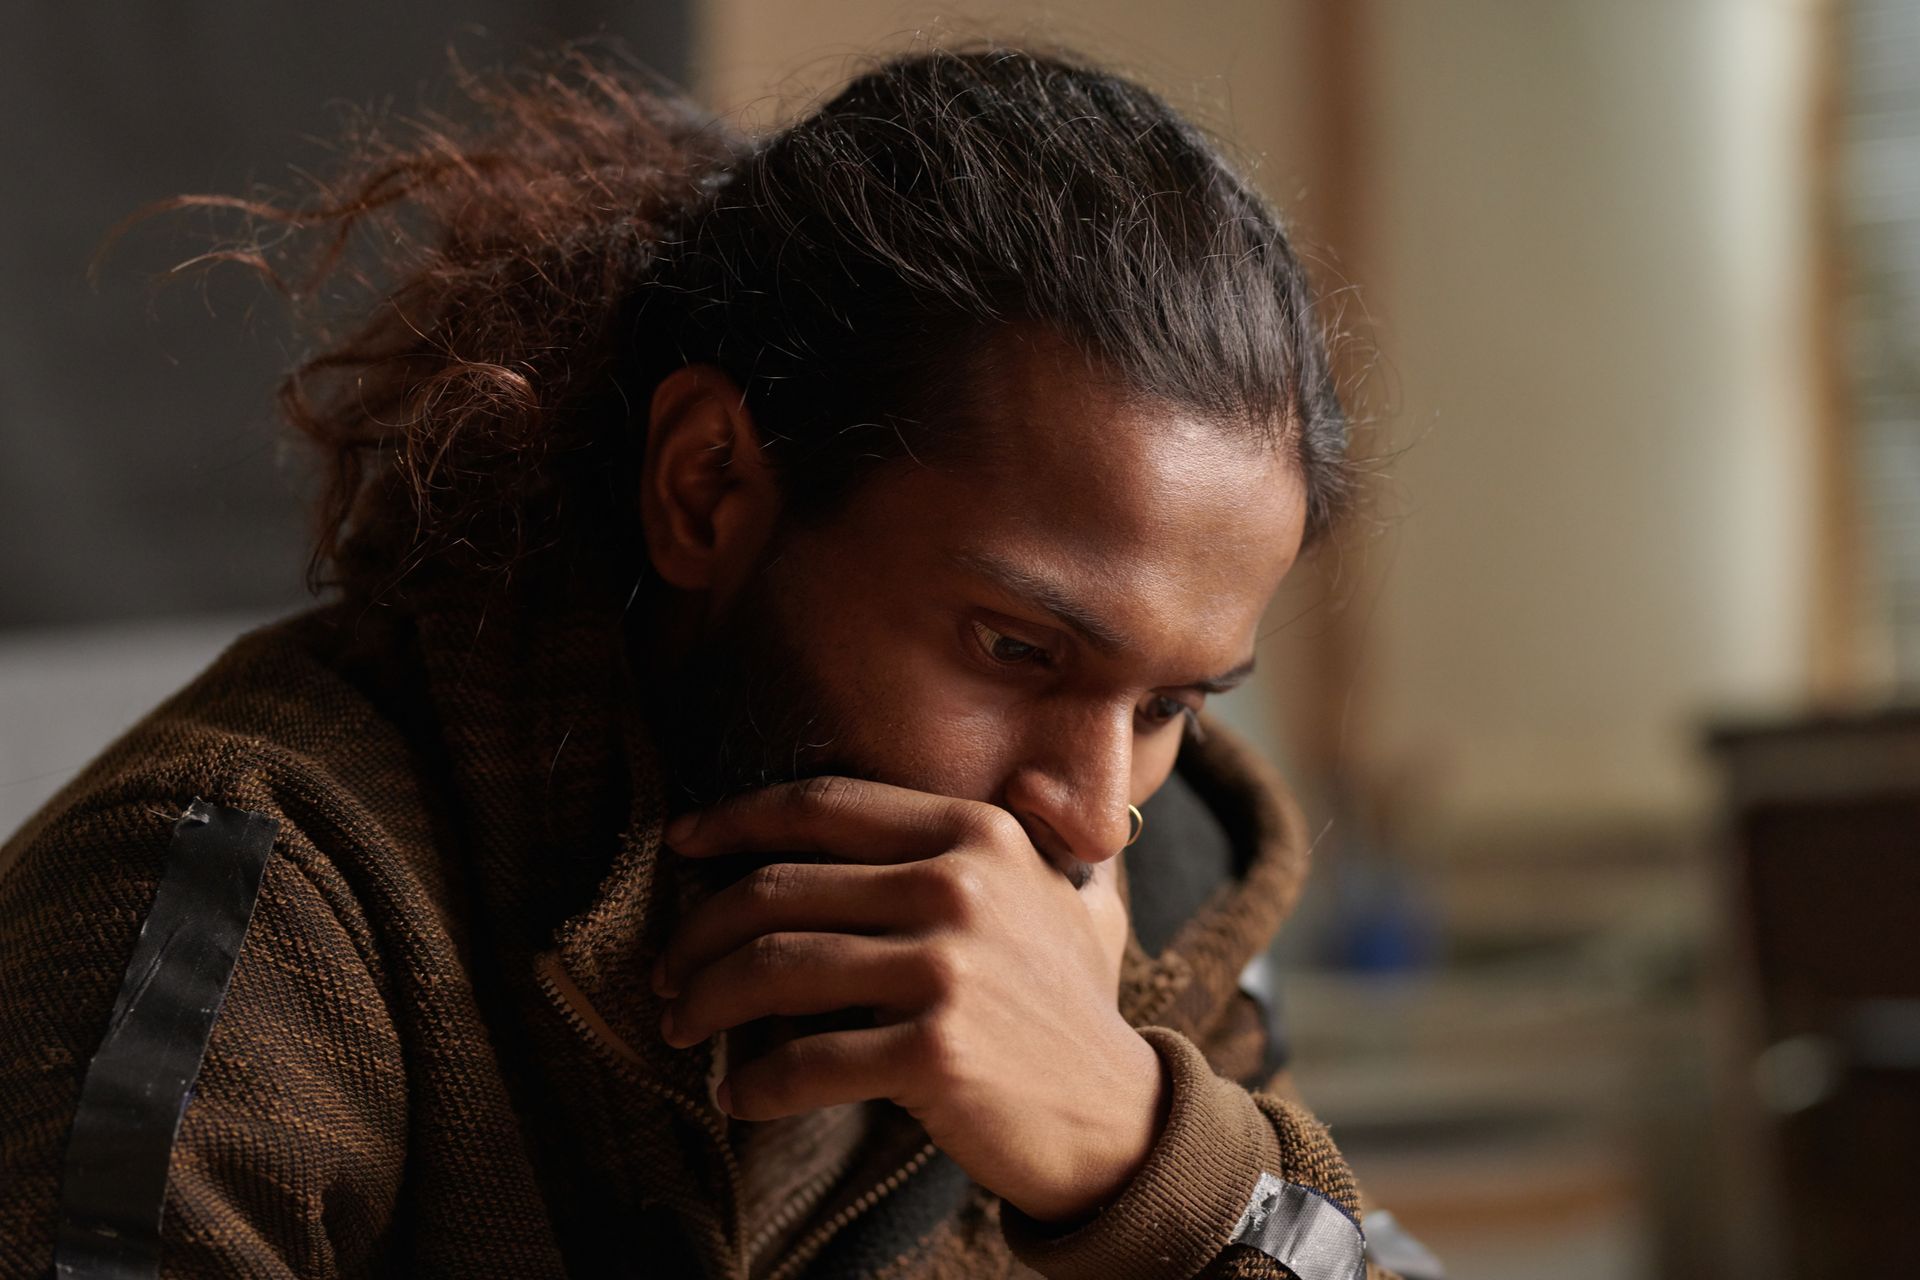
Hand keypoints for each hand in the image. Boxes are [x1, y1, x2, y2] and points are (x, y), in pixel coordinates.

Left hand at [651, 775, 1169, 1223]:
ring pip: (773, 968)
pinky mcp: (932, 1052)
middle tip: (668, 969)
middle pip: (777, 889)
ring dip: (706, 1002)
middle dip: (698, 931)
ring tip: (682, 1026)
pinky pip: (804, 1061)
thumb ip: (1018, 836)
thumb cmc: (1071, 1006)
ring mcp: (947, 969)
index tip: (681, 841)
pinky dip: (755, 1084)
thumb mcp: (1059, 894)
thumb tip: (996, 783)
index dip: (735, 818)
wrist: (1121, 1119)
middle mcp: (958, 886)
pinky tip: (739, 1096)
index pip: (822, 805)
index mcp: (975, 833)